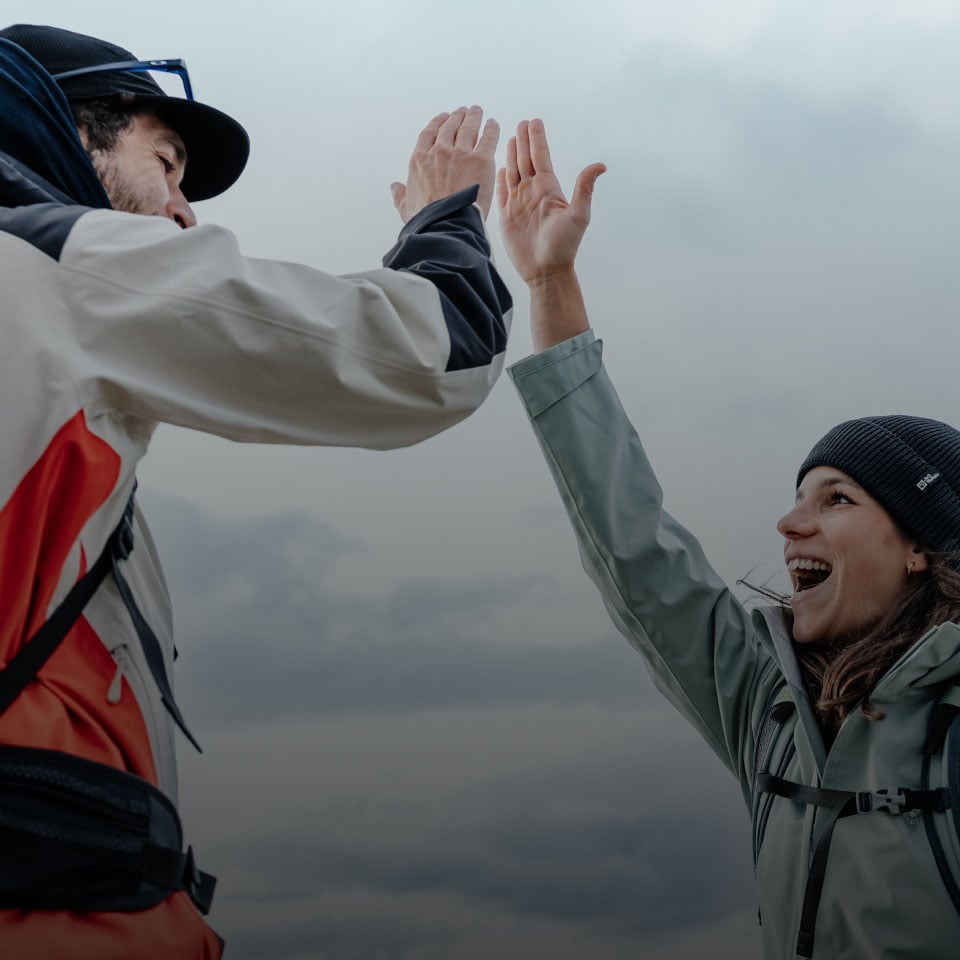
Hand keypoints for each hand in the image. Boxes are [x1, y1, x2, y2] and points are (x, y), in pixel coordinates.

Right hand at [391, 106, 499, 221]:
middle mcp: (439, 151)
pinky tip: (493, 124)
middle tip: (463, 111)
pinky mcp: (481, 160)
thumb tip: (394, 187)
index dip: (437, 123)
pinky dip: (491, 128)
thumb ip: (400, 195)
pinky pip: (488, 137)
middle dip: (456, 117)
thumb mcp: (407, 207)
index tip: (443, 117)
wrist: (447, 224)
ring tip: (476, 111)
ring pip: (467, 127)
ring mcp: (460, 154)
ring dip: (473, 117)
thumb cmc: (427, 220)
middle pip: (449, 127)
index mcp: (420, 160)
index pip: (428, 134)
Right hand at [496, 119, 604, 284]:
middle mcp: (533, 193)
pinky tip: (500, 169)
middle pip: (526, 160)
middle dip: (524, 141)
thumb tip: (601, 165)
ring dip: (512, 155)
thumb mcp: (578, 214)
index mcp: (548, 189)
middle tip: (522, 123)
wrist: (545, 271)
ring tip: (511, 138)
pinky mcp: (506, 217)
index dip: (537, 139)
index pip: (541, 157)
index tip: (534, 122)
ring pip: (514, 172)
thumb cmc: (564, 246)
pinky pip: (502, 193)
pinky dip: (500, 180)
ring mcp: (519, 204)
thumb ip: (585, 188)